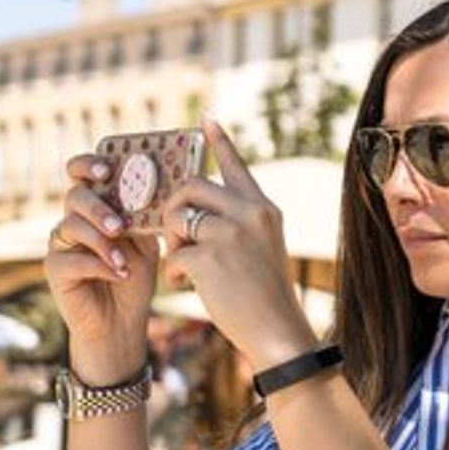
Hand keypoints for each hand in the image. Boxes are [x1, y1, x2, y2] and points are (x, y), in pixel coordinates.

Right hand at [46, 152, 160, 381]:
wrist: (121, 321)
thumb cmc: (134, 276)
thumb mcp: (147, 243)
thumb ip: (147, 217)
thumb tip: (161, 190)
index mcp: (96, 206)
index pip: (81, 173)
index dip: (88, 164)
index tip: (106, 170)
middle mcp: (74, 219)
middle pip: (75, 196)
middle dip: (98, 207)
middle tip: (118, 225)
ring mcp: (61, 243)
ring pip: (71, 226)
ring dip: (101, 242)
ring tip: (124, 259)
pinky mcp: (54, 268)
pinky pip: (71, 258)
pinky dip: (99, 265)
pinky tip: (119, 274)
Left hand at [161, 118, 314, 370]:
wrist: (277, 331)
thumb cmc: (264, 295)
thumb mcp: (260, 248)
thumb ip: (236, 224)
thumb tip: (190, 212)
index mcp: (263, 208)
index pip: (237, 165)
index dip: (219, 140)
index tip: (205, 118)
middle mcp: (250, 213)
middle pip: (191, 186)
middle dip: (174, 208)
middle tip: (177, 234)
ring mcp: (231, 234)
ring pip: (177, 215)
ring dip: (171, 239)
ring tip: (182, 260)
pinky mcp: (211, 257)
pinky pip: (173, 253)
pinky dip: (173, 271)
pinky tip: (185, 285)